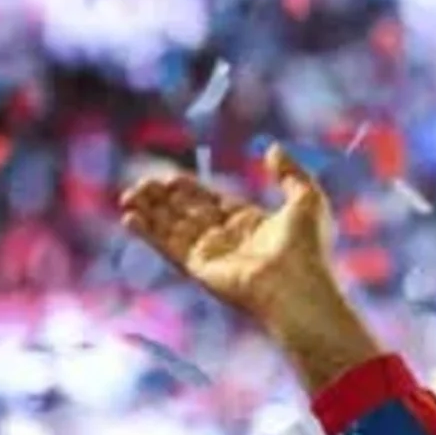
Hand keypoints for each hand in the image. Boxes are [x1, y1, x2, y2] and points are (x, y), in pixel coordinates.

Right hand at [119, 143, 334, 327]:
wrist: (299, 286)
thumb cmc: (307, 247)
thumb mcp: (307, 199)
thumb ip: (290, 173)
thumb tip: (273, 148)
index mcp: (251, 225)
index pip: (211, 203)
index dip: (189, 190)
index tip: (169, 177)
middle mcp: (228, 241)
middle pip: (187, 214)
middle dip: (163, 199)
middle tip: (141, 182)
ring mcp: (213, 256)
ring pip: (173, 229)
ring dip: (150, 212)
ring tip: (128, 195)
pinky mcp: (200, 269)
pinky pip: (169, 247)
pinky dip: (148, 233)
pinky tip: (129, 217)